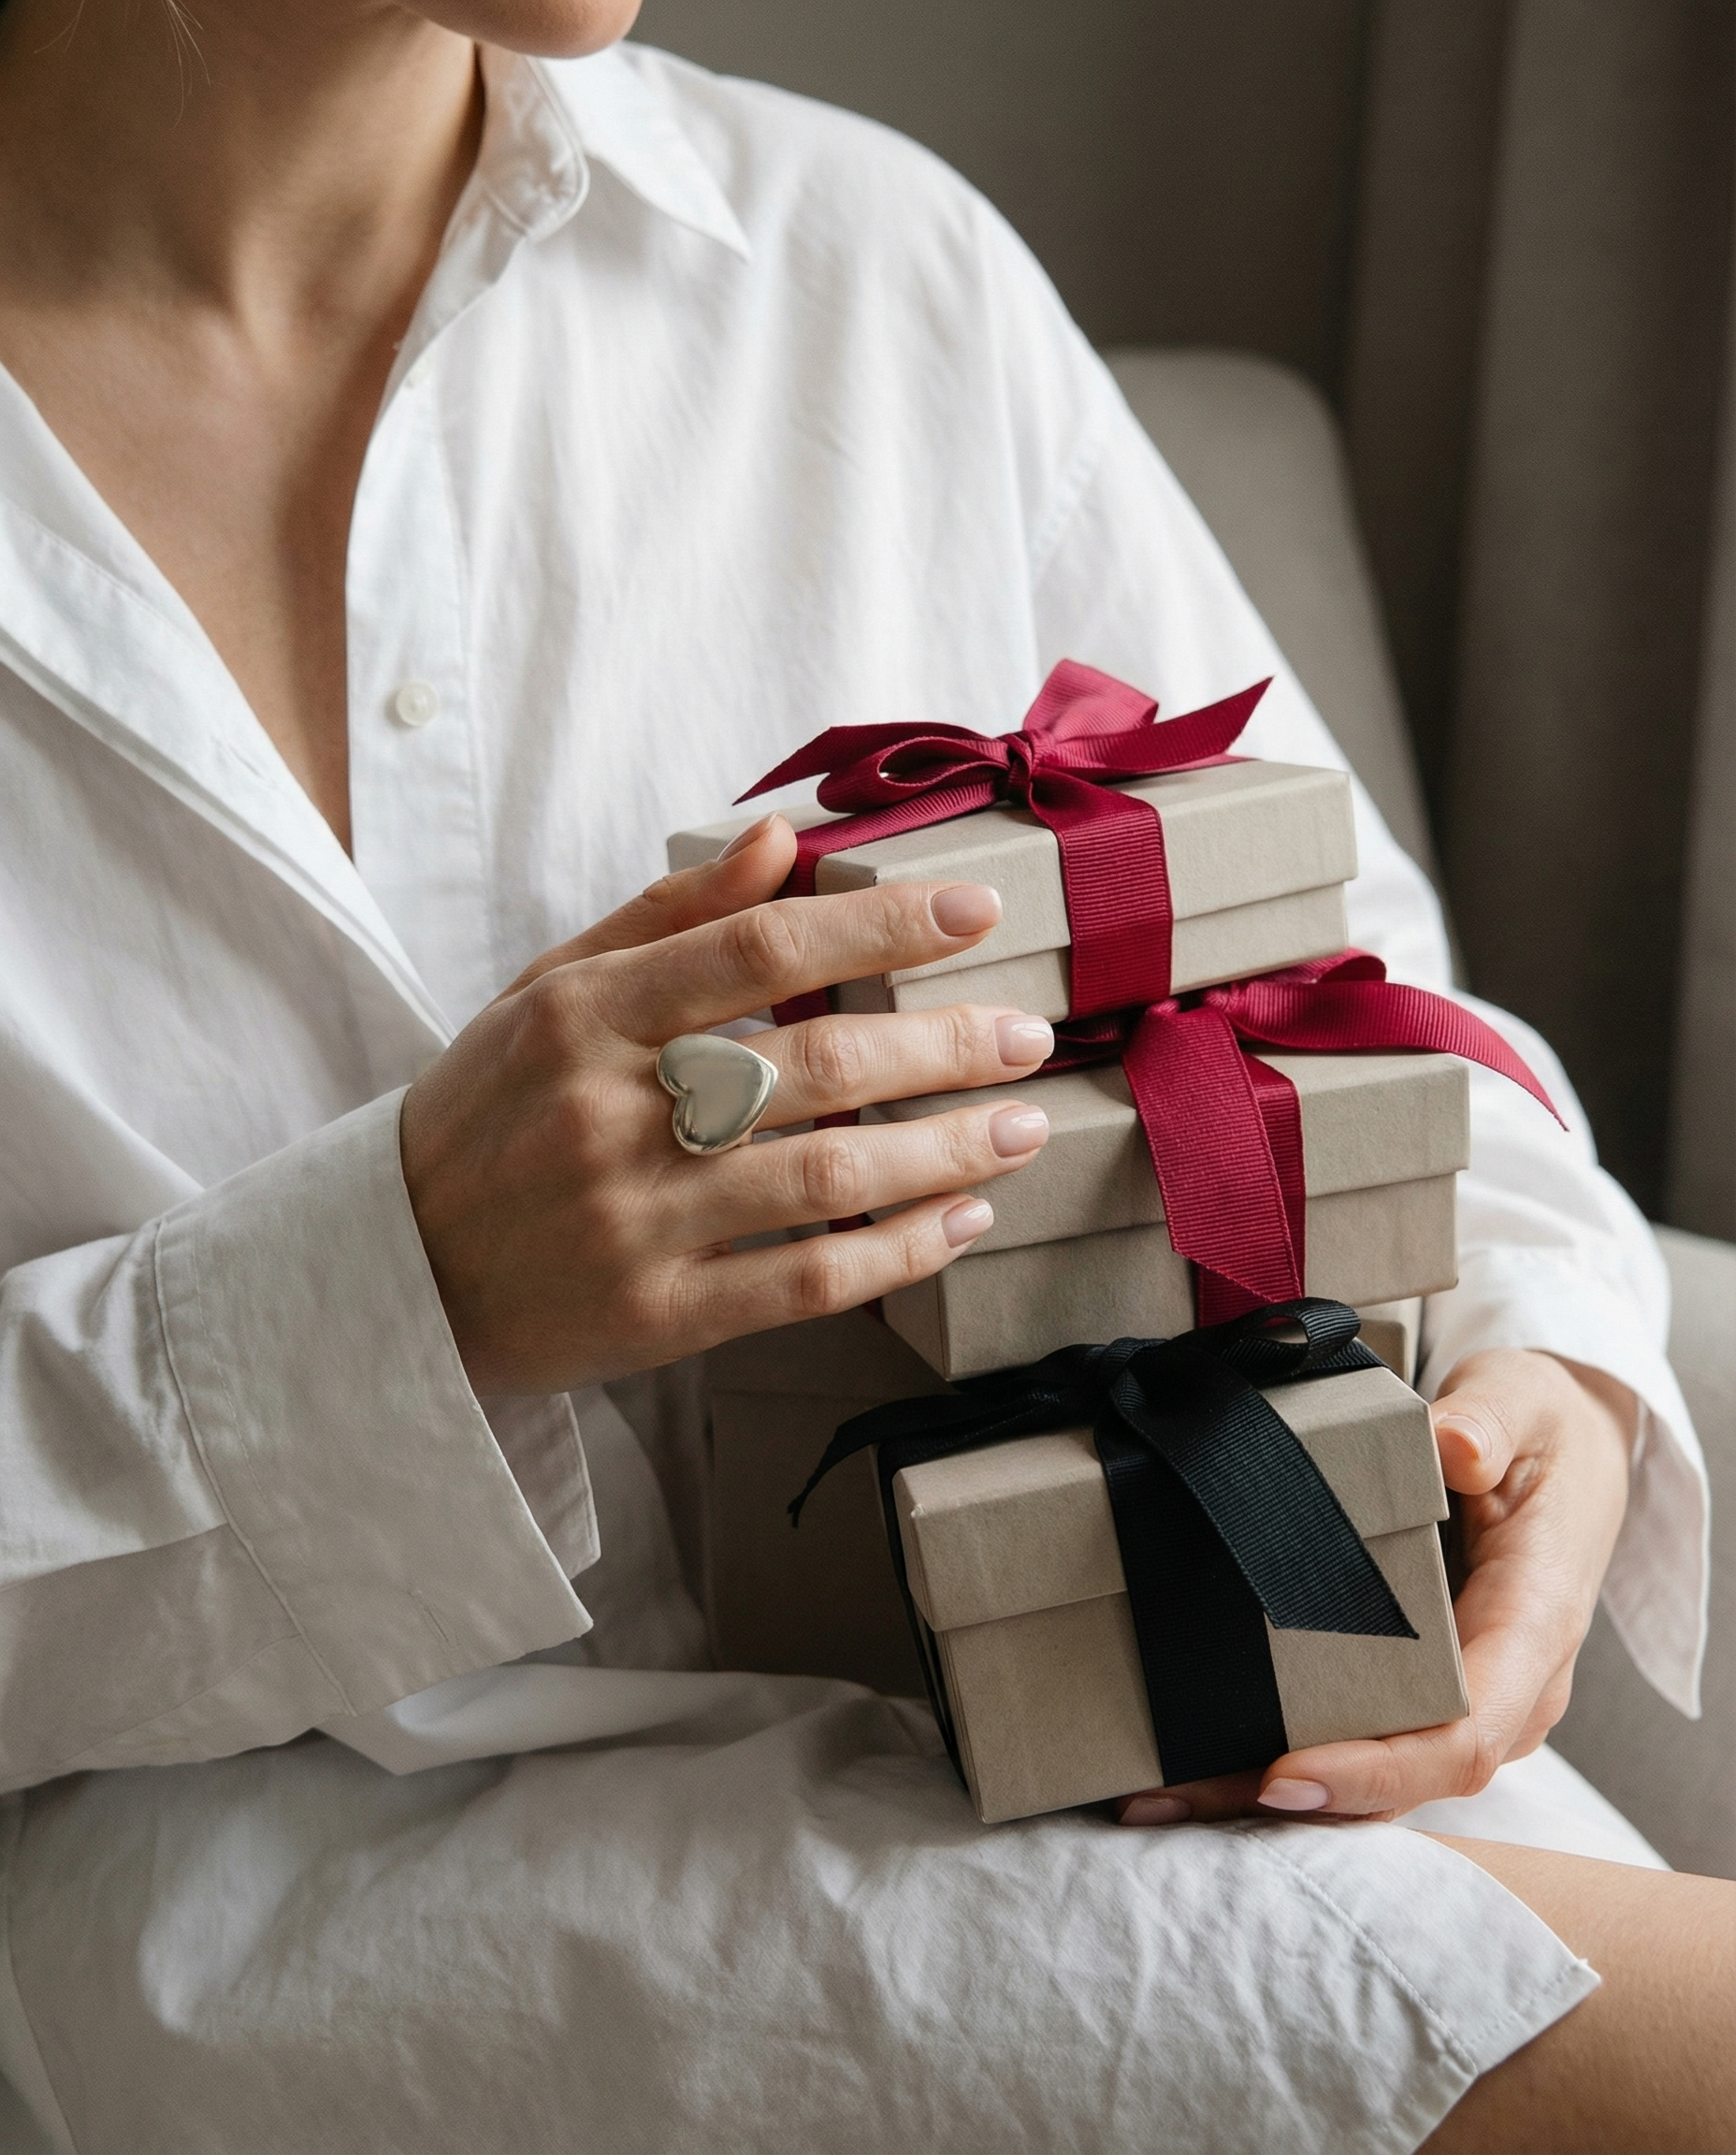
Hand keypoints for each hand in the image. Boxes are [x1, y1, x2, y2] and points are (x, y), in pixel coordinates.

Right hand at [399, 812, 1054, 1392]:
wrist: (392, 1272)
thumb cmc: (488, 1115)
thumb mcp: (545, 993)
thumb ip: (664, 914)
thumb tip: (783, 839)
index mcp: (579, 1017)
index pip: (757, 950)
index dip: (879, 926)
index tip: (975, 912)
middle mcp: (606, 1115)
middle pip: (815, 1064)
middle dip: (943, 1045)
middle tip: (1028, 1034)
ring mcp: (633, 1223)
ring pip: (827, 1175)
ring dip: (945, 1149)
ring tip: (1023, 1125)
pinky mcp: (657, 1316)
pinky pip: (807, 1279)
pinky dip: (900, 1250)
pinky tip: (961, 1218)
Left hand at [1117, 1346, 1634, 1826]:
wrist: (1565, 1449)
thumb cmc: (1540, 1427)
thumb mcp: (1523, 1401)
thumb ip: (1490, 1420)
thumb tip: (1454, 1450)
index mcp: (1535, 1626)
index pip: (1465, 1735)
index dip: (1376, 1769)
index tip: (1282, 1775)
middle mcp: (1509, 1689)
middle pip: (1401, 1777)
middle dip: (1289, 1798)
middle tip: (1169, 1797)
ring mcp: (1470, 1699)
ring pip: (1373, 1777)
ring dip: (1262, 1791)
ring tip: (1151, 1795)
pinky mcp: (1426, 1688)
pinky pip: (1360, 1742)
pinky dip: (1276, 1756)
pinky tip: (1191, 1762)